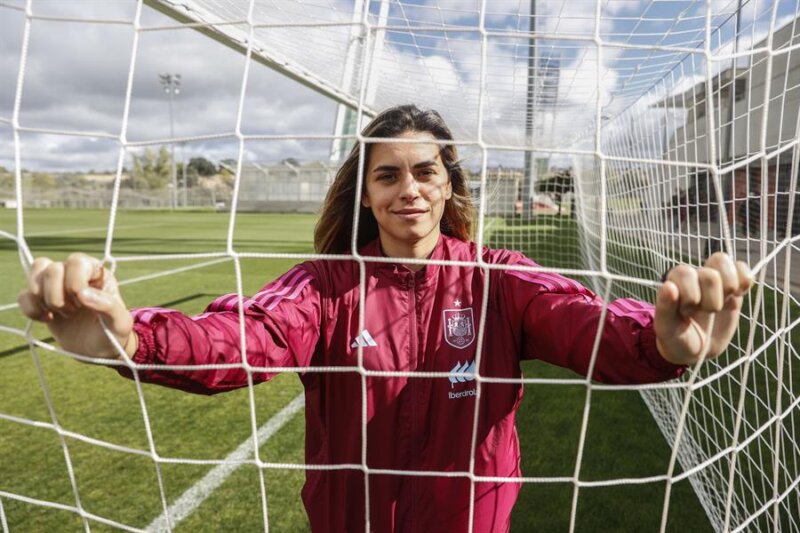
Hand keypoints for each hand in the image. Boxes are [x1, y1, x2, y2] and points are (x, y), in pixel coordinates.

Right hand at [17, 253, 135, 358]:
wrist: (97, 351)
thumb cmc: (112, 334)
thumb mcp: (119, 322)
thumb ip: (108, 306)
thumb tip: (82, 293)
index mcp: (97, 273)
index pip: (76, 261)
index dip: (74, 282)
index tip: (82, 304)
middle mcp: (75, 274)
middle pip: (52, 268)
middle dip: (58, 296)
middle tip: (73, 312)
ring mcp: (56, 285)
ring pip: (35, 273)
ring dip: (43, 299)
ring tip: (60, 314)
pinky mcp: (41, 300)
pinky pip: (23, 294)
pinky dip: (30, 309)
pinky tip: (47, 319)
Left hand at [654, 252, 751, 365]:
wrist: (697, 349)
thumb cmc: (677, 337)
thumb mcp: (666, 329)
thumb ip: (664, 309)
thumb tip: (668, 286)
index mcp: (674, 281)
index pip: (686, 273)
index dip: (690, 296)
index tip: (686, 313)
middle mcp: (694, 275)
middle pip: (710, 274)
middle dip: (710, 301)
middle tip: (704, 312)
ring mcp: (715, 279)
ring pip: (724, 261)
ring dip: (728, 289)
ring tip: (720, 305)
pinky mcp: (734, 285)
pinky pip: (743, 269)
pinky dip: (745, 281)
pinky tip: (738, 295)